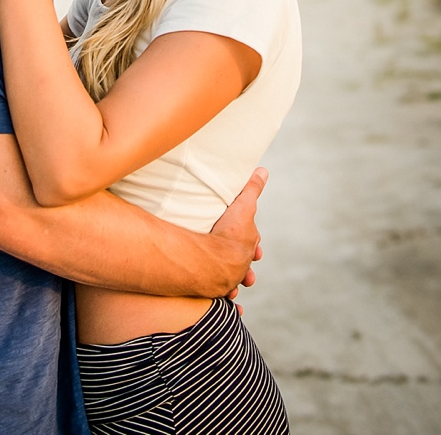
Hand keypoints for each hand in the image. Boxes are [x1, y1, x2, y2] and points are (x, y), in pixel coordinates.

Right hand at [209, 166, 267, 308]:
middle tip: (245, 267)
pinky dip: (227, 305)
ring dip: (232, 284)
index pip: (252, 243)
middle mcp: (240, 264)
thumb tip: (264, 170)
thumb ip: (251, 188)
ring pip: (233, 283)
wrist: (215, 260)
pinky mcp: (215, 291)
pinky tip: (229, 309)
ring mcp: (228, 279)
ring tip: (230, 286)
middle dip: (245, 266)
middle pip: (244, 265)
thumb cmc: (228, 231)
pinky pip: (223, 301)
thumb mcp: (242, 204)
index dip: (253, 243)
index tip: (256, 247)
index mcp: (247, 244)